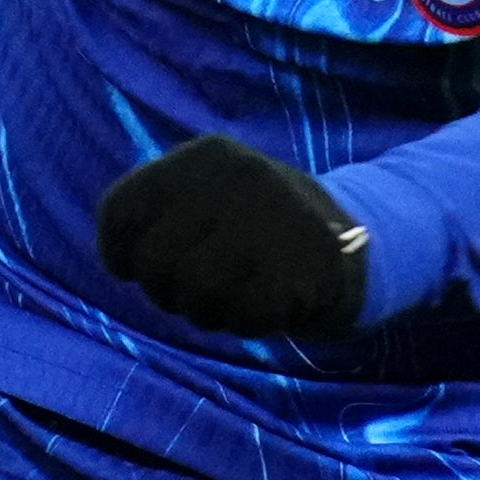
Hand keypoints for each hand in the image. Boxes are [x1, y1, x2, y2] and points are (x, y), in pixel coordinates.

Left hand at [96, 136, 374, 336]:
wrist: (360, 242)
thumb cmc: (256, 230)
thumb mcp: (207, 199)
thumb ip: (159, 218)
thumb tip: (121, 257)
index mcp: (204, 157)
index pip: (120, 211)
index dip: (120, 253)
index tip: (140, 265)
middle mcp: (238, 177)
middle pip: (154, 261)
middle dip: (165, 291)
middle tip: (197, 288)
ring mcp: (274, 219)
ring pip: (195, 293)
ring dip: (206, 311)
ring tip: (232, 296)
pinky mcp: (304, 264)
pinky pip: (242, 317)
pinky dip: (247, 323)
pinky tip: (268, 303)